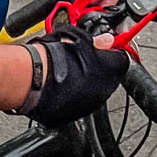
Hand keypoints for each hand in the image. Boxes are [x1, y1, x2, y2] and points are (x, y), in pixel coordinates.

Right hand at [14, 23, 128, 124]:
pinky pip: (80, 104)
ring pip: (95, 92)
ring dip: (87, 84)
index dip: (112, 53)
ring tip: (69, 72)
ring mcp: (91, 105)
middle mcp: (105, 90)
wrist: (34, 78)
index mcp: (111, 69)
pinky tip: (62, 86)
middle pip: (110, 77)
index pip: (122, 59)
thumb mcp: (79, 40)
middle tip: (82, 60)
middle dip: (100, 69)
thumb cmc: (54, 57)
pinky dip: (74, 96)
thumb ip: (98, 42)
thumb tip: (106, 40)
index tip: (104, 50)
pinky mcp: (75, 115)